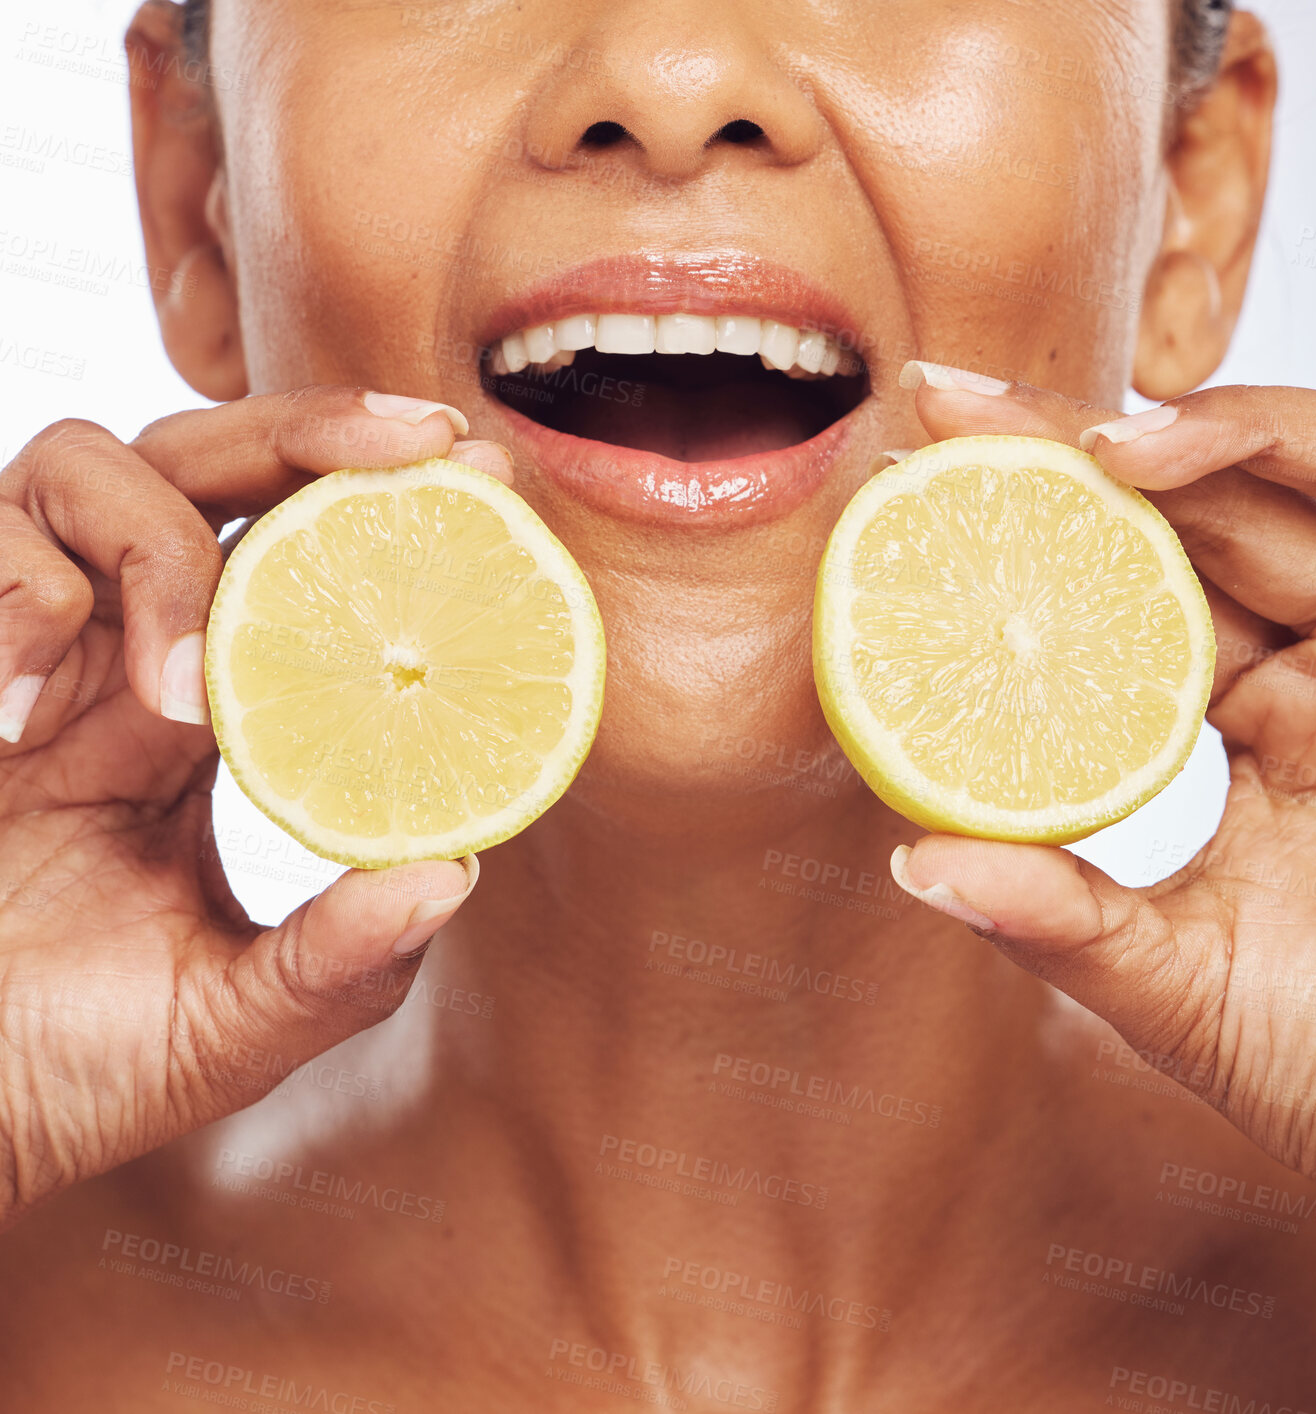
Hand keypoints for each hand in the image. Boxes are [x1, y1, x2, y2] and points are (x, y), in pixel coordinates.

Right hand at [0, 387, 509, 1227]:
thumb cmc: (68, 1065)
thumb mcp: (236, 1021)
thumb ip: (342, 959)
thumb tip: (458, 872)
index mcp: (204, 719)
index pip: (295, 564)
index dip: (379, 505)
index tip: (481, 467)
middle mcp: (117, 657)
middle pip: (206, 463)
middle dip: (309, 430)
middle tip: (419, 442)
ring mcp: (22, 651)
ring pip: (82, 466)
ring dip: (158, 554)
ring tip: (180, 700)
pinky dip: (18, 602)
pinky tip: (18, 723)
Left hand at [890, 364, 1315, 1282]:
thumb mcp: (1166, 974)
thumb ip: (1052, 914)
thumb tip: (910, 864)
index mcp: (1261, 727)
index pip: (1131, 597)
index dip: (1034, 540)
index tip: (918, 493)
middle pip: (1191, 516)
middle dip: (1066, 449)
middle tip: (943, 402)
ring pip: (1285, 479)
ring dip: (1171, 433)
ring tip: (1052, 433)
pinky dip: (1279, 443)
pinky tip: (1161, 443)